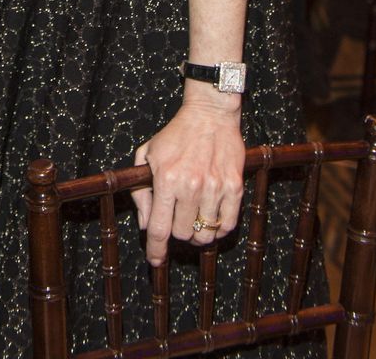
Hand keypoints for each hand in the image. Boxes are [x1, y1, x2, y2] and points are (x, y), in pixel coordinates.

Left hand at [131, 99, 244, 265]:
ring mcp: (215, 188)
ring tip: (193, 218)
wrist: (209, 115)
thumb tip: (146, 225)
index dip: (156, 250)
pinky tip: (211, 219)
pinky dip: (218, 230)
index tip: (155, 260)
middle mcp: (191, 186)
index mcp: (166, 178)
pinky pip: (228, 225)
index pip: (159, 228)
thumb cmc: (175, 135)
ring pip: (205, 234)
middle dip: (176, 233)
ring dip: (197, 233)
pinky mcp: (234, 188)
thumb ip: (141, 191)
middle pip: (182, 234)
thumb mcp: (147, 155)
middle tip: (177, 220)